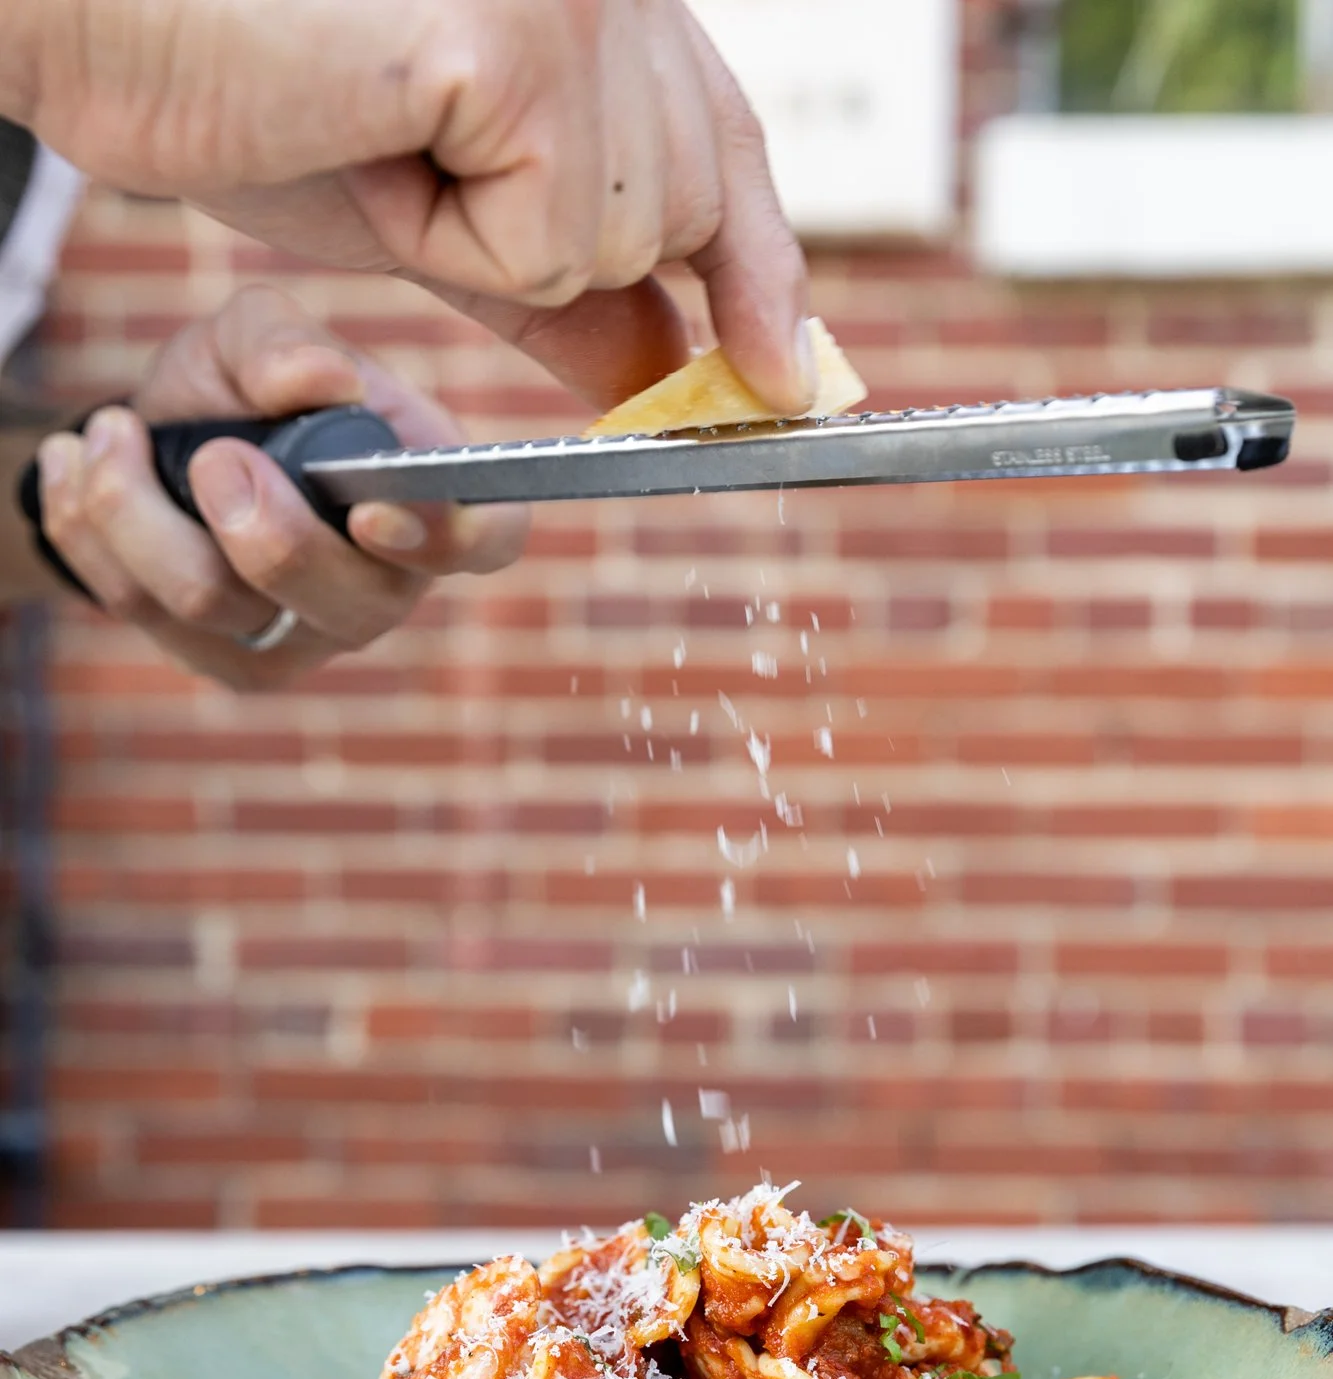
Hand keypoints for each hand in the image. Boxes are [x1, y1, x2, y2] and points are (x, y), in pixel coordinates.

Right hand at [11, 0, 811, 412]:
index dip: (759, 272)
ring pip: (613, 242)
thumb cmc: (249, 84)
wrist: (107, 23)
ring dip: (481, 240)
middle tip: (406, 149)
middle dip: (552, 245)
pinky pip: (543, 247)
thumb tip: (670, 370)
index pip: (725, 148)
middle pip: (680, 210)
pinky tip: (369, 134)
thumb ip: (560, 280)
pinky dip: (445, 238)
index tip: (793, 377)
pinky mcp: (529, 43)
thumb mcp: (440, 204)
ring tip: (374, 130)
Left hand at [32, 285, 526, 687]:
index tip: (370, 512)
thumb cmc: (240, 393)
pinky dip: (92, 527)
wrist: (163, 447)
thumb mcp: (256, 335)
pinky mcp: (230, 664)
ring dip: (136, 505)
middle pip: (344, 601)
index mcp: (427, 498)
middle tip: (211, 452)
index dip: (446, 538)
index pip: (487, 539)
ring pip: (217, 602)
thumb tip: (321, 379)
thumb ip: (286, 342)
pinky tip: (83, 471)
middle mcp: (385, 586)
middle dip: (259, 525)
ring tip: (110, 432)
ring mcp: (308, 638)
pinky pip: (142, 610)